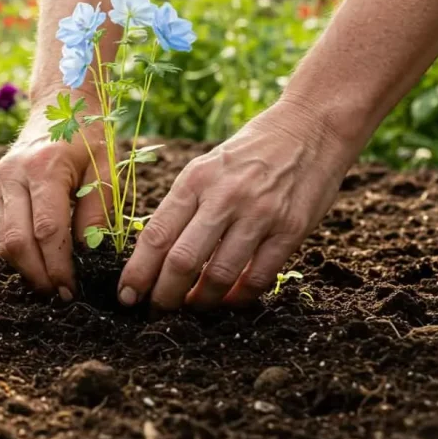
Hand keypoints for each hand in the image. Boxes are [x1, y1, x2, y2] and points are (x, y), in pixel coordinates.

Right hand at [0, 95, 108, 300]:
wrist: (59, 102)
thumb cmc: (89, 134)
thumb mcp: (106, 166)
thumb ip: (97, 210)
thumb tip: (88, 254)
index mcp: (43, 167)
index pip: (47, 230)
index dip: (58, 265)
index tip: (73, 289)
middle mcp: (13, 174)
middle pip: (15, 240)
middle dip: (38, 274)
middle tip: (61, 296)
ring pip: (2, 240)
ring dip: (26, 268)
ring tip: (51, 285)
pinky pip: (1, 230)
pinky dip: (19, 252)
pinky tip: (40, 264)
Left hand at [117, 98, 356, 309]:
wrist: (311, 127)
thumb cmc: (249, 153)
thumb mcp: (206, 167)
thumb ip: (183, 206)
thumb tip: (154, 255)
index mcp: (195, 180)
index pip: (155, 236)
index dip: (137, 273)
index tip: (126, 296)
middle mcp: (225, 197)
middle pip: (182, 261)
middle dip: (163, 295)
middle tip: (156, 311)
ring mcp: (260, 214)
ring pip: (220, 275)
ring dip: (201, 301)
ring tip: (191, 308)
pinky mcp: (292, 229)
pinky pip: (259, 277)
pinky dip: (239, 297)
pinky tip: (228, 301)